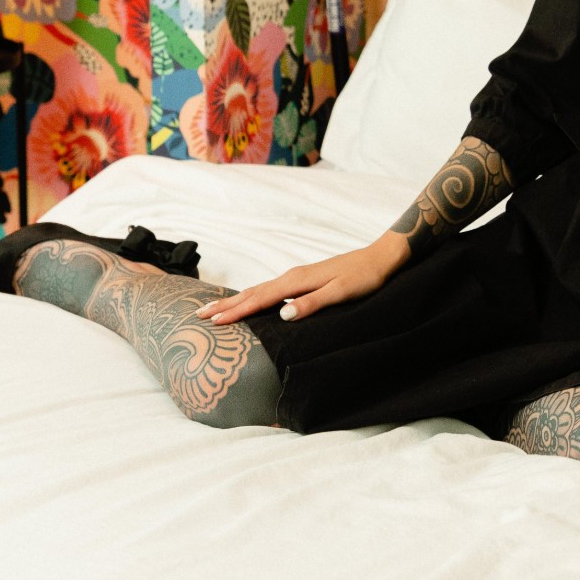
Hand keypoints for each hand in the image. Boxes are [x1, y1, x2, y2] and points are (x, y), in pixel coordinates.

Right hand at [193, 239, 406, 325]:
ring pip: (259, 290)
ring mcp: (297, 277)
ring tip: (215, 309)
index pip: (259, 299)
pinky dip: (253, 297)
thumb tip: (282, 314)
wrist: (381, 258)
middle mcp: (292, 277)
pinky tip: (250, 301)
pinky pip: (269, 290)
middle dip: (226, 305)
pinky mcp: (303, 280)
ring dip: (236, 300)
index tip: (212, 322)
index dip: (236, 312)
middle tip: (198, 315)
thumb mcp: (341, 293)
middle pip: (252, 292)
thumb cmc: (364, 278)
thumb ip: (312, 304)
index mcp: (297, 281)